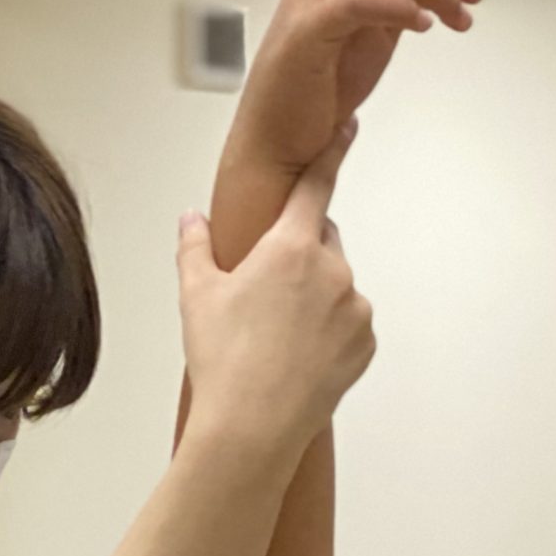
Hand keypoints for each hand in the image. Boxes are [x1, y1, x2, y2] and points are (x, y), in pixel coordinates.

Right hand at [178, 136, 374, 454]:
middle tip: (265, 295)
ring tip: (277, 340)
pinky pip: (349, 325)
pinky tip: (298, 358)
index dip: (332, 153)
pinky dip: (330, 334)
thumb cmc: (221, 361)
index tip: (348, 128)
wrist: (251, 427)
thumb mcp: (195, 297)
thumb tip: (190, 219)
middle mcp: (332, 268)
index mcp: (289, 247)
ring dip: (315, 299)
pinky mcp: (365, 343)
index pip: (316, 186)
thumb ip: (195, 247)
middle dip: (299, 254)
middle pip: (322, 240)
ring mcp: (354, 306)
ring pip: (336, 286)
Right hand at [235, 0, 478, 176]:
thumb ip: (390, 12)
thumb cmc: (310, 104)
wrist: (272, 150)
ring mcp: (310, 5)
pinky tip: (423, 24)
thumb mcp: (365, 44)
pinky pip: (357, 3)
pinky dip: (396, 8)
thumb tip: (427, 0)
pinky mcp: (307, 33)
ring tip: (459, 16)